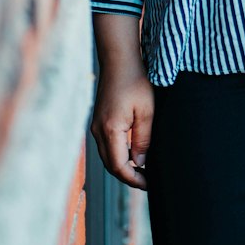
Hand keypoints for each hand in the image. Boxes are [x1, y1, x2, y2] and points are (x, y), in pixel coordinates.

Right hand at [90, 61, 153, 190]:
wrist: (118, 60)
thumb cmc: (135, 82)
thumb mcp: (146, 111)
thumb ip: (143, 139)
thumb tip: (140, 163)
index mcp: (110, 130)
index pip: (118, 166)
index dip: (133, 179)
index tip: (149, 183)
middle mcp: (98, 131)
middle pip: (111, 165)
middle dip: (128, 176)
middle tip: (147, 180)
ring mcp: (96, 126)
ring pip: (107, 156)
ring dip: (123, 166)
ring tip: (143, 170)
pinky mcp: (98, 121)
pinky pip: (106, 146)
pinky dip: (118, 155)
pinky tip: (133, 153)